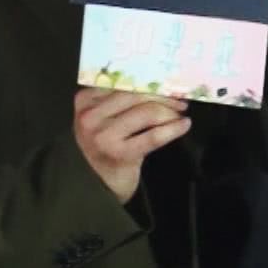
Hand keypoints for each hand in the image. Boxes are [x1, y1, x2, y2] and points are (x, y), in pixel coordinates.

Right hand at [72, 88, 190, 202]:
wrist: (94, 184)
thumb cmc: (102, 147)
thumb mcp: (102, 118)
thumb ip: (118, 101)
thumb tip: (157, 85)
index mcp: (84, 101)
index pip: (123, 83)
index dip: (149, 84)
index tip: (166, 87)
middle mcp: (90, 116)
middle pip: (136, 96)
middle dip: (163, 97)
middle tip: (180, 102)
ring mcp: (103, 135)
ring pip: (147, 112)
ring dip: (169, 112)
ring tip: (180, 114)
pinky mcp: (120, 153)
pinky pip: (154, 136)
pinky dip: (173, 129)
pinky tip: (183, 125)